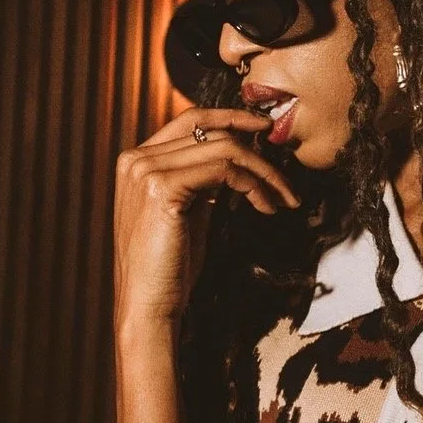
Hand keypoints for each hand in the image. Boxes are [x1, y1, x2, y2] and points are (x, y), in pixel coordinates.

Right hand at [112, 105, 299, 328]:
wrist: (148, 305)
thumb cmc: (169, 268)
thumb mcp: (188, 213)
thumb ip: (202, 182)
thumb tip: (235, 162)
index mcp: (137, 161)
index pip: (190, 120)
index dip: (231, 117)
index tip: (264, 128)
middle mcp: (136, 159)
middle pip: (211, 132)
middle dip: (258, 155)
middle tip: (286, 183)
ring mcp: (146, 171)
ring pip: (223, 148)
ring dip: (263, 172)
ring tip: (281, 199)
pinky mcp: (162, 188)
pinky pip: (224, 169)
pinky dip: (253, 184)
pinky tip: (265, 207)